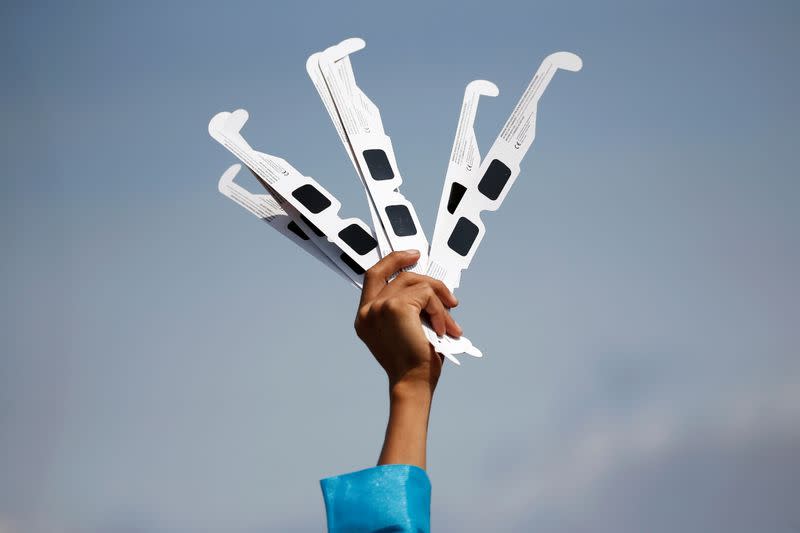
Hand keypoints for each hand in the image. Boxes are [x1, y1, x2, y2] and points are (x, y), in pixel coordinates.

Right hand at [355, 250, 461, 394]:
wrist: (413, 383)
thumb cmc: (413, 362)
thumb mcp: (405, 330)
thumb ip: (407, 307)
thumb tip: (429, 286)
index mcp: (365, 316)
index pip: (373, 275)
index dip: (392, 261)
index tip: (411, 256)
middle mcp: (368, 310)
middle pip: (395, 273)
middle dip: (420, 271)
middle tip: (442, 284)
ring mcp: (380, 307)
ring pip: (416, 283)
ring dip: (439, 300)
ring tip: (450, 323)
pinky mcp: (396, 307)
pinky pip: (427, 294)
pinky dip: (441, 311)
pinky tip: (444, 329)